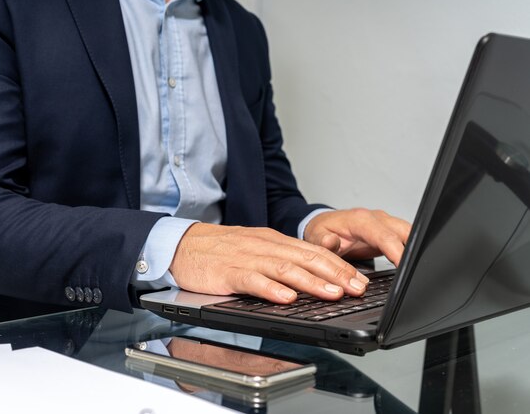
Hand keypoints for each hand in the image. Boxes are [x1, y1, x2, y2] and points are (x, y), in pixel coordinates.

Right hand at [169, 223, 369, 303]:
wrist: (181, 244)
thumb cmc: (219, 249)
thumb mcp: (255, 248)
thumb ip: (281, 258)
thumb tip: (312, 273)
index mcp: (272, 241)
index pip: (312, 251)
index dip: (339, 265)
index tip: (359, 280)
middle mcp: (263, 247)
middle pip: (305, 258)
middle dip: (335, 274)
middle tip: (357, 288)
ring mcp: (245, 258)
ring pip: (284, 268)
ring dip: (311, 282)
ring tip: (332, 293)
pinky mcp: (227, 272)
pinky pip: (252, 280)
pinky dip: (271, 289)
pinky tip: (286, 298)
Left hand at [304, 208, 410, 265]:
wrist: (323, 223)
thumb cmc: (322, 230)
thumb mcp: (315, 236)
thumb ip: (323, 241)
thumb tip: (332, 242)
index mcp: (360, 220)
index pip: (384, 236)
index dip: (397, 251)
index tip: (404, 266)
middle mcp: (376, 219)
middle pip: (404, 231)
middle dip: (414, 250)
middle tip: (416, 273)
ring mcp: (385, 224)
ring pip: (410, 233)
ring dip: (416, 249)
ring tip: (418, 271)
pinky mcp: (389, 231)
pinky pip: (406, 238)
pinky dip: (412, 249)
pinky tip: (414, 264)